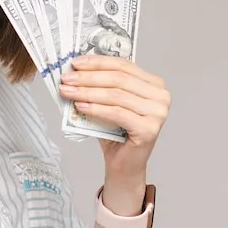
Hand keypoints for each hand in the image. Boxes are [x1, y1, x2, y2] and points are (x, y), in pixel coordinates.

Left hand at [60, 57, 170, 180]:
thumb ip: (101, 85)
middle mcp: (161, 96)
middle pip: (119, 79)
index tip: (75, 63)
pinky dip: (96, 109)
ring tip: (68, 92)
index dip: (97, 62)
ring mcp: (158, 113)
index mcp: (154, 84)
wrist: (124, 165)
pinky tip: (80, 106)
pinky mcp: (149, 129)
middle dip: (89, 77)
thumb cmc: (116, 133)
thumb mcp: (108, 103)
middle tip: (67, 78)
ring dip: (88, 92)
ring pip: (116, 95)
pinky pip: (117, 113)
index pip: (123, 66)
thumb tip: (76, 70)